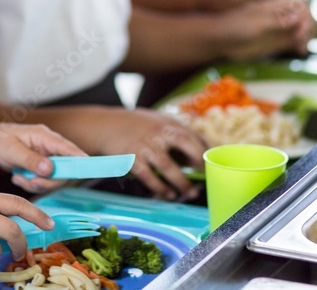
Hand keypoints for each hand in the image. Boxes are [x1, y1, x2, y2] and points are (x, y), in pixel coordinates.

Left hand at [0, 122, 86, 193]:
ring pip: (54, 178)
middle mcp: (50, 147)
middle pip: (64, 169)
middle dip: (48, 180)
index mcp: (45, 136)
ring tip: (19, 177)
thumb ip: (30, 159)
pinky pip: (44, 182)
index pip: (68, 148)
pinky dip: (32, 184)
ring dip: (37, 183)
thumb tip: (49, 169)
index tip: (88, 170)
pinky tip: (18, 178)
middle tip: (30, 182)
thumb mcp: (11, 150)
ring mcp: (47, 157)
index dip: (80, 159)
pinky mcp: (42, 167)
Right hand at [86, 109, 206, 199]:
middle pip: (185, 145)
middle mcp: (158, 131)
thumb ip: (176, 133)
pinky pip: (148, 176)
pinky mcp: (131, 158)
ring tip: (189, 193)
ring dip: (180, 182)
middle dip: (198, 162)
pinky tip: (168, 194)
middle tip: (205, 178)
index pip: (192, 135)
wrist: (104, 125)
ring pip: (167, 166)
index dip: (204, 151)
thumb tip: (198, 151)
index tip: (211, 164)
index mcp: (167, 123)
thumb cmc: (135, 125)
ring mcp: (144, 145)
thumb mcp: (157, 121)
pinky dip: (160, 187)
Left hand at [217, 0, 314, 60]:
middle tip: (300, 39)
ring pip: (302, 30)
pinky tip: (300, 50)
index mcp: (274, 6)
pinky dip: (301, 44)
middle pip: (304, 17)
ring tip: (301, 47)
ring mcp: (278, 29)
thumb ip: (276, 21)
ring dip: (307, 36)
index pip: (300, 4)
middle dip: (308, 26)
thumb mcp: (255, 23)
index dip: (306, 14)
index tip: (300, 27)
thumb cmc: (233, 26)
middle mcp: (280, 16)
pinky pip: (294, 41)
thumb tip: (298, 17)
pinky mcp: (275, 42)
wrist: (220, 41)